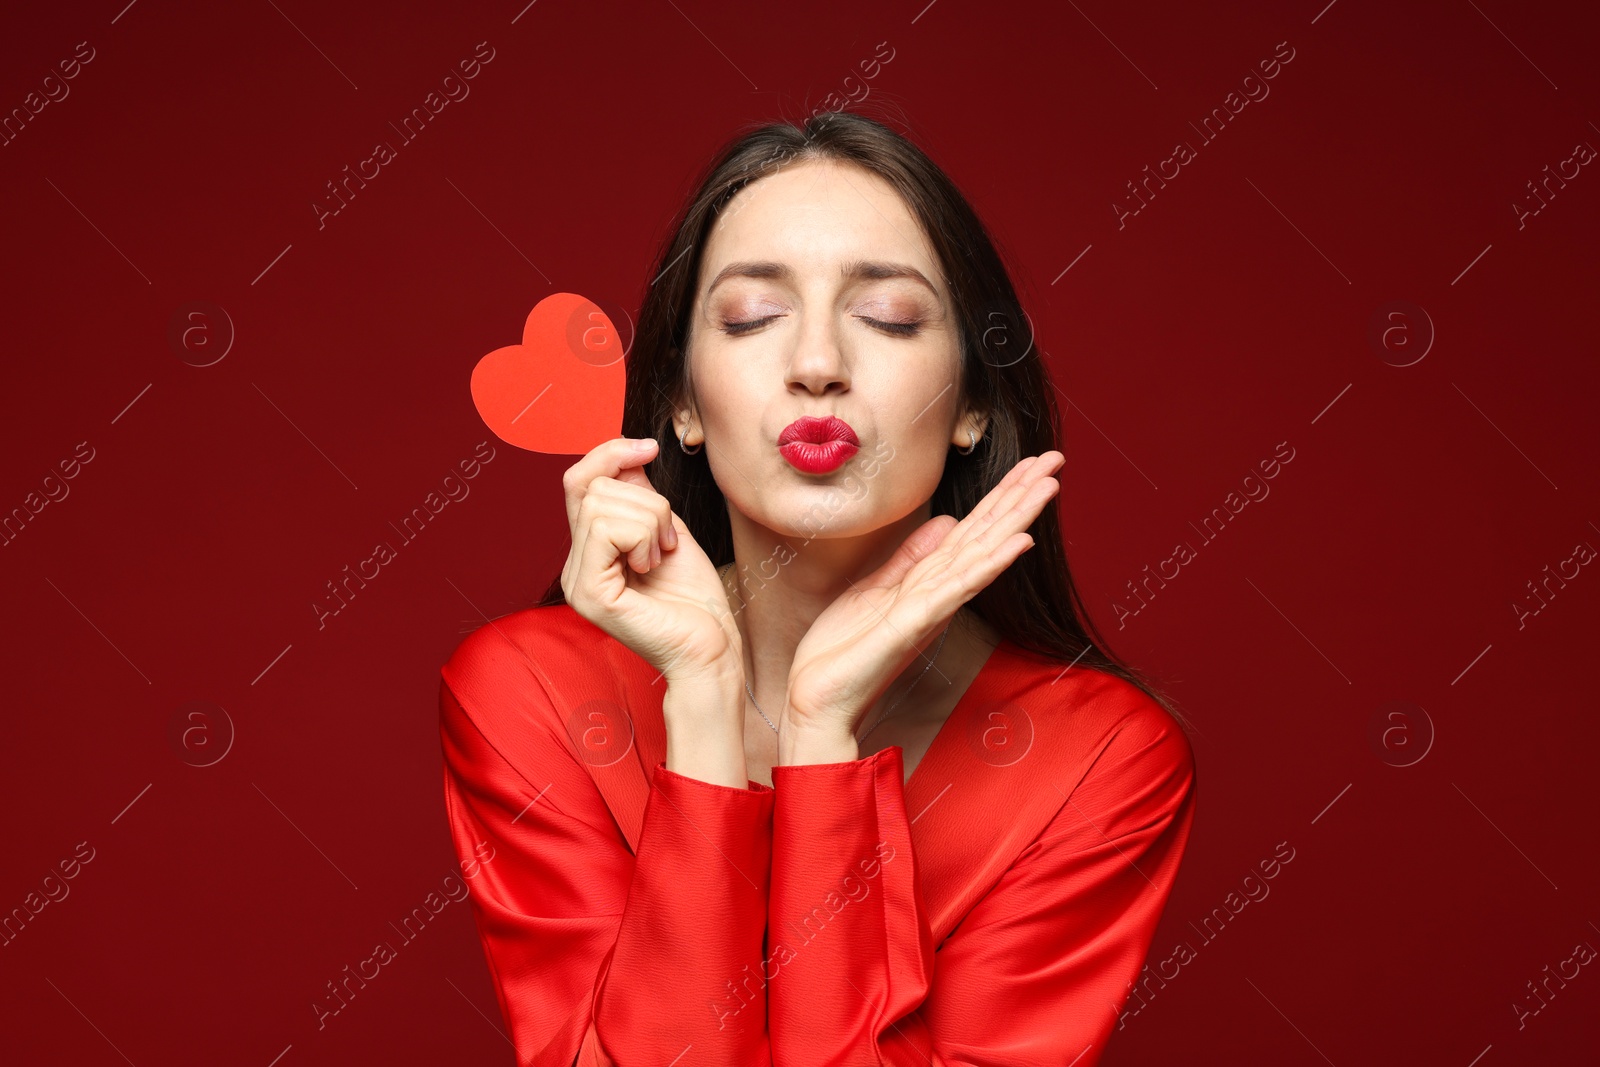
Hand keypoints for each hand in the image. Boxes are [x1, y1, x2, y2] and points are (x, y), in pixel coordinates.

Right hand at [559, 437, 740, 682]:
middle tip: (669, 541)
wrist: (711, 651)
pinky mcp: (588, 594)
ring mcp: (576, 582)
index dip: (610, 453)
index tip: (648, 448)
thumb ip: (641, 498)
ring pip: (601, 505)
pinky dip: (642, 537)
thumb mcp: (669, 532)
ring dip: (650, 521)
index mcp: (590, 552)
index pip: (579, 482)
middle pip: (593, 488)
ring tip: (663, 555)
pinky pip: (606, 529)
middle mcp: (575, 566)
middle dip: (647, 502)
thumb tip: (625, 457)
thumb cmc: (697, 601)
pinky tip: (652, 565)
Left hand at [782, 451, 1064, 737]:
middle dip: (1021, 496)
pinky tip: (1018, 542)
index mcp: (929, 583)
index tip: (1031, 464)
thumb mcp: (876, 589)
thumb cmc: (842, 652)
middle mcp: (939, 593)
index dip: (1001, 495)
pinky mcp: (915, 624)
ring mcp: (932, 608)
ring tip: (1048, 486)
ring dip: (1016, 519)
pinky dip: (990, 563)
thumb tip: (946, 522)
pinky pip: (958, 587)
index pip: (972, 531)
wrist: (817, 701)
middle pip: (987, 535)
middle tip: (1056, 458)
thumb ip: (911, 558)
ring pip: (982, 554)